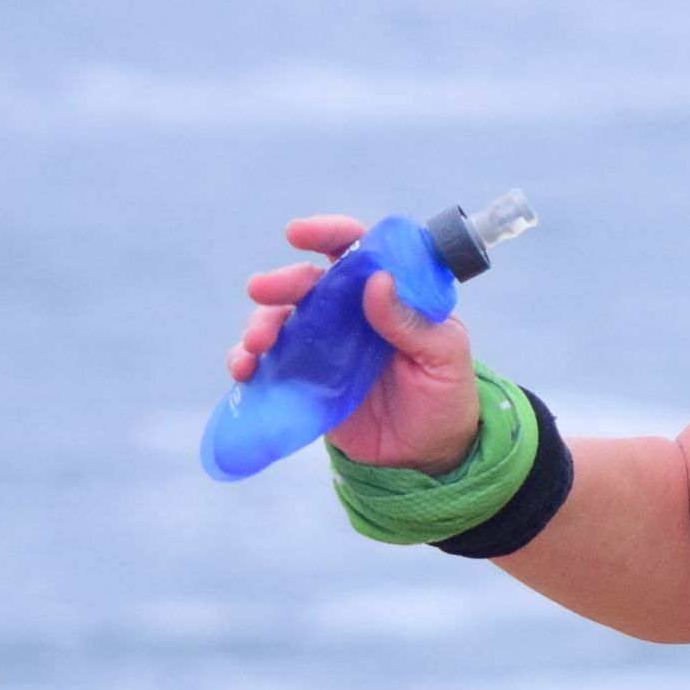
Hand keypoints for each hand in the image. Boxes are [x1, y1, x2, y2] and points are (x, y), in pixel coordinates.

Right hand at [228, 215, 481, 471]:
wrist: (428, 455)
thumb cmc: (446, 397)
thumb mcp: (445, 357)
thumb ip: (413, 321)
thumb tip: (378, 279)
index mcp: (389, 296)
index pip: (357, 251)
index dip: (328, 234)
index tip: (297, 233)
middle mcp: (350, 314)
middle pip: (308, 283)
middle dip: (281, 282)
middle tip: (261, 290)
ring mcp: (323, 346)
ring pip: (280, 320)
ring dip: (260, 323)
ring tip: (256, 344)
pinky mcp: (304, 380)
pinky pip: (268, 363)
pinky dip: (248, 361)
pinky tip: (244, 369)